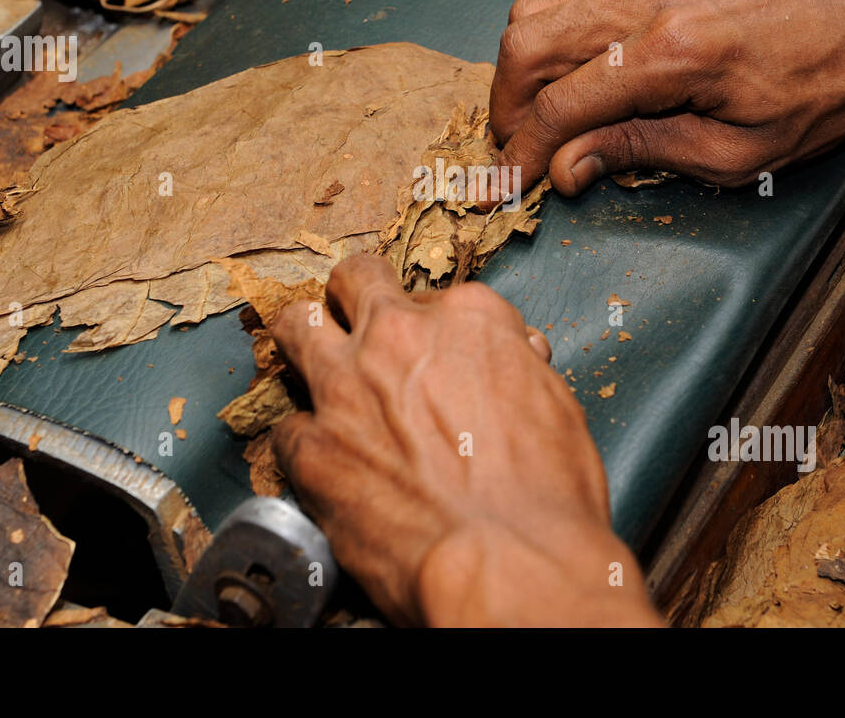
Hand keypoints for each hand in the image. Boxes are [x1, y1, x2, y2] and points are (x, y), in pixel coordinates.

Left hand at [269, 254, 660, 626]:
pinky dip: (305, 442)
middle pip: (354, 282)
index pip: (437, 298)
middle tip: (360, 326)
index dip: (438, 330)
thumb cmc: (548, 497)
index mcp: (468, 319)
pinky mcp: (314, 448)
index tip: (441, 357)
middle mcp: (399, 336)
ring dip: (305, 340)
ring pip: (296, 328)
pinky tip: (323, 460)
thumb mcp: (555, 406)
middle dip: (354, 298)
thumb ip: (517, 367)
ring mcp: (346, 388)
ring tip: (311, 359)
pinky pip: (288, 427)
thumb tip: (511, 357)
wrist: (511, 563)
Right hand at [489, 0, 844, 195]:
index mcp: (674, 55)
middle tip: (517, 156)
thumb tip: (570, 166)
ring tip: (537, 123)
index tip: (504, 188)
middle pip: (526, 43)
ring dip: (521, 75)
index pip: (562, 103)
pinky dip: (550, 45)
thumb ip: (646, 152)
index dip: (522, 153)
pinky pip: (572, 0)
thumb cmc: (828, 81)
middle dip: (505, 109)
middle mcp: (648, 2)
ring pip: (538, 12)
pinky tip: (571, 85)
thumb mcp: (746, 150)